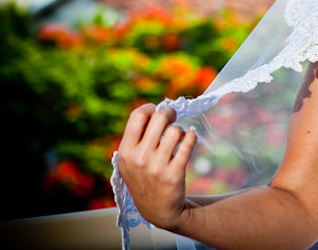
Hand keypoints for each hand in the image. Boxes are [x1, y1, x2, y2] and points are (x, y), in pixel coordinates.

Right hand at [117, 103, 196, 230]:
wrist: (157, 209)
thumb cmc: (144, 178)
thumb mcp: (130, 161)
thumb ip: (137, 137)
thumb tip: (156, 109)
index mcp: (125, 151)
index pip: (138, 116)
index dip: (151, 108)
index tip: (157, 110)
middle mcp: (139, 158)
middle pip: (159, 117)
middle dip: (169, 113)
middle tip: (173, 117)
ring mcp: (156, 167)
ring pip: (176, 131)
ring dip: (180, 130)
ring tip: (178, 138)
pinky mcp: (174, 174)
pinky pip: (188, 144)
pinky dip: (192, 136)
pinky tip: (191, 136)